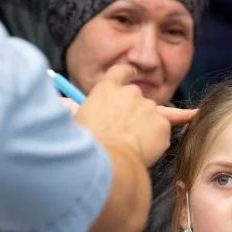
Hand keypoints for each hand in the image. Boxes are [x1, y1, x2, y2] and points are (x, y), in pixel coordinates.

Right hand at [74, 65, 193, 166]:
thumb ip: (80, 110)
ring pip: (151, 116)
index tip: (131, 75)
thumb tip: (69, 106)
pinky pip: (162, 131)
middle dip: (134, 112)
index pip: (121, 72)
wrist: (109, 159)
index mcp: (106, 89)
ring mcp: (148, 107)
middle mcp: (130, 93)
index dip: (127, 74)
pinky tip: (146, 150)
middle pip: (137, 98)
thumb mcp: (75, 121)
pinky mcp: (162, 124)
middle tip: (124, 131)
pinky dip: (156, 140)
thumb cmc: (87, 143)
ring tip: (132, 145)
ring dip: (145, 127)